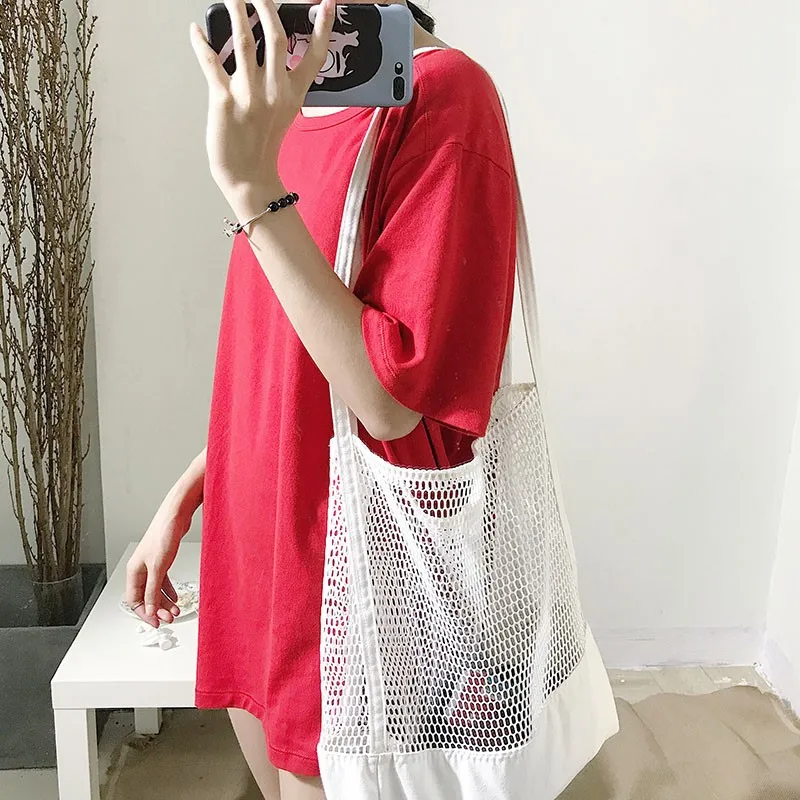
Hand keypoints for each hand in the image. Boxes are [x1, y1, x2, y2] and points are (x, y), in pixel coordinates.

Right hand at [125, 509, 189, 628]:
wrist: (176, 515)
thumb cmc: (164, 535)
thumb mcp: (158, 567)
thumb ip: (153, 590)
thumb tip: (149, 610)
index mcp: (133, 571)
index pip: (134, 600)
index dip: (144, 613)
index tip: (156, 623)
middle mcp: (140, 569)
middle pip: (145, 596)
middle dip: (157, 609)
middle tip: (170, 619)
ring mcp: (151, 564)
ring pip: (155, 590)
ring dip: (164, 602)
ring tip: (176, 611)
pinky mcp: (162, 560)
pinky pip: (162, 581)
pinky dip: (168, 591)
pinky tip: (175, 598)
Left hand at [190, 0, 336, 217]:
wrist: (248, 177)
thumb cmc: (263, 145)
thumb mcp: (283, 112)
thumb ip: (280, 81)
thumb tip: (264, 48)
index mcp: (293, 94)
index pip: (313, 55)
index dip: (321, 28)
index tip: (326, 3)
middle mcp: (274, 91)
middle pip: (275, 36)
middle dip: (266, 5)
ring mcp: (249, 95)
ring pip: (244, 41)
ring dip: (237, 11)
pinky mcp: (224, 100)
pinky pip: (211, 63)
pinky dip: (201, 43)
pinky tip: (195, 29)